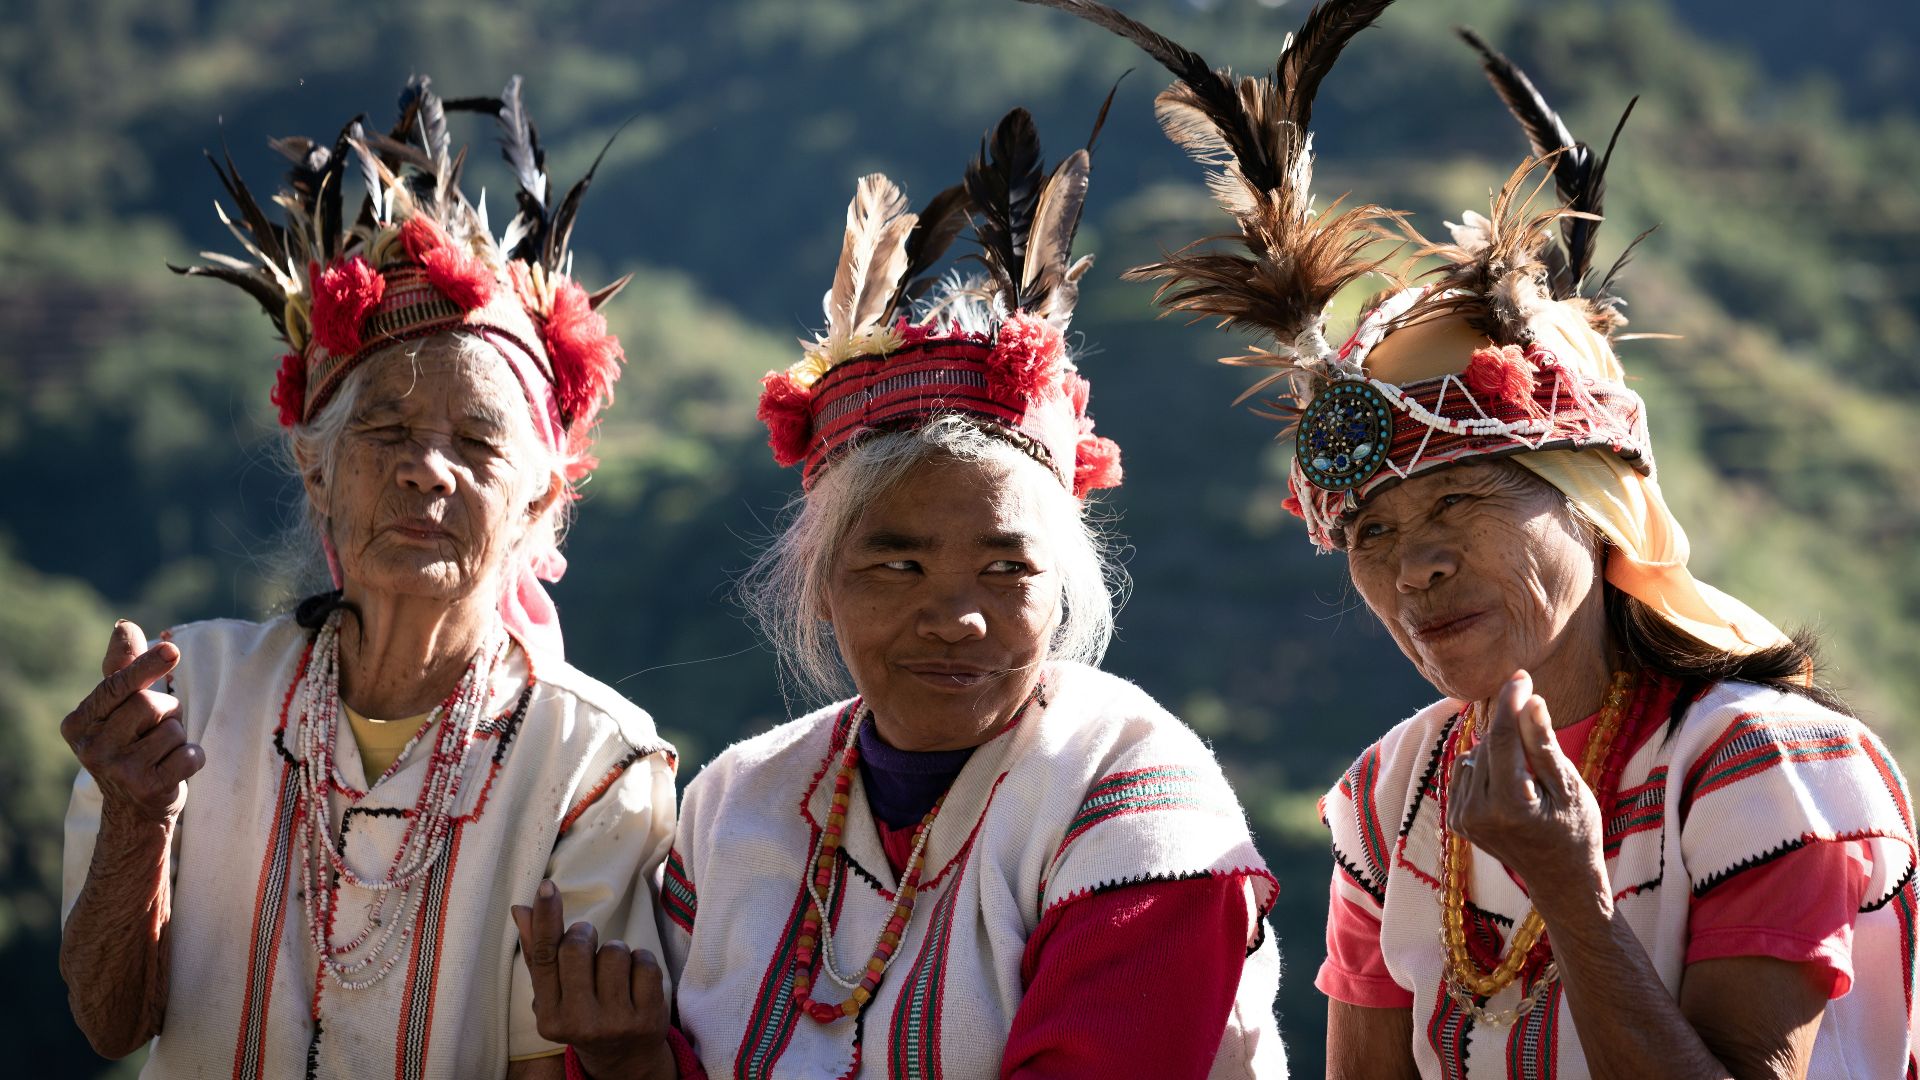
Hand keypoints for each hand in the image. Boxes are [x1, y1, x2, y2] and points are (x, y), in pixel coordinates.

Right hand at [61, 621, 204, 823]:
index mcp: (79, 723)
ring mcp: (117, 770)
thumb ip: (123, 668)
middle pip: (150, 703)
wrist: (135, 810)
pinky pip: (190, 754)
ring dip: (180, 736)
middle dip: (168, 710)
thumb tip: (124, 625)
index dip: (145, 666)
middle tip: (158, 729)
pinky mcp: (146, 788)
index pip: (115, 686)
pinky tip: (174, 770)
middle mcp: (91, 747)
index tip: (172, 649)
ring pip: (174, 729)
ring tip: (162, 753)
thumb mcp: (121, 709)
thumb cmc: (132, 746)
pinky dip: (193, 758)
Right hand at [512, 880, 672, 1079]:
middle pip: (577, 947)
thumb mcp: (555, 994)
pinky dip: (642, 961)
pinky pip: (645, 962)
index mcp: (550, 1015)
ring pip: (614, 951)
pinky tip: (635, 981)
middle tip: (588, 943)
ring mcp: (615, 1022)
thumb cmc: (583, 1014)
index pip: (544, 958)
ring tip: (614, 972)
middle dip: (585, 934)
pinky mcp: (647, 1018)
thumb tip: (521, 909)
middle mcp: (579, 1022)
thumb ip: (539, 954)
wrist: (624, 1058)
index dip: (546, 919)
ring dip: (616, 951)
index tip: (547, 887)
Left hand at [1445, 670, 1609, 916]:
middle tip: (1542, 753)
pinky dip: (1486, 767)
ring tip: (1529, 780)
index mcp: (1509, 805)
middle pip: (1489, 744)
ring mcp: (1462, 818)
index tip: (1522, 675)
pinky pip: (1466, 771)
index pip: (1503, 737)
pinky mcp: (1457, 820)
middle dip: (1513, 733)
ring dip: (1500, 752)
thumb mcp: (1569, 786)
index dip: (1511, 702)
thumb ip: (1544, 744)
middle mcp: (1476, 812)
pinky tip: (1509, 786)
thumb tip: (1530, 700)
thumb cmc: (1576, 831)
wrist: (1560, 879)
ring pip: (1475, 755)